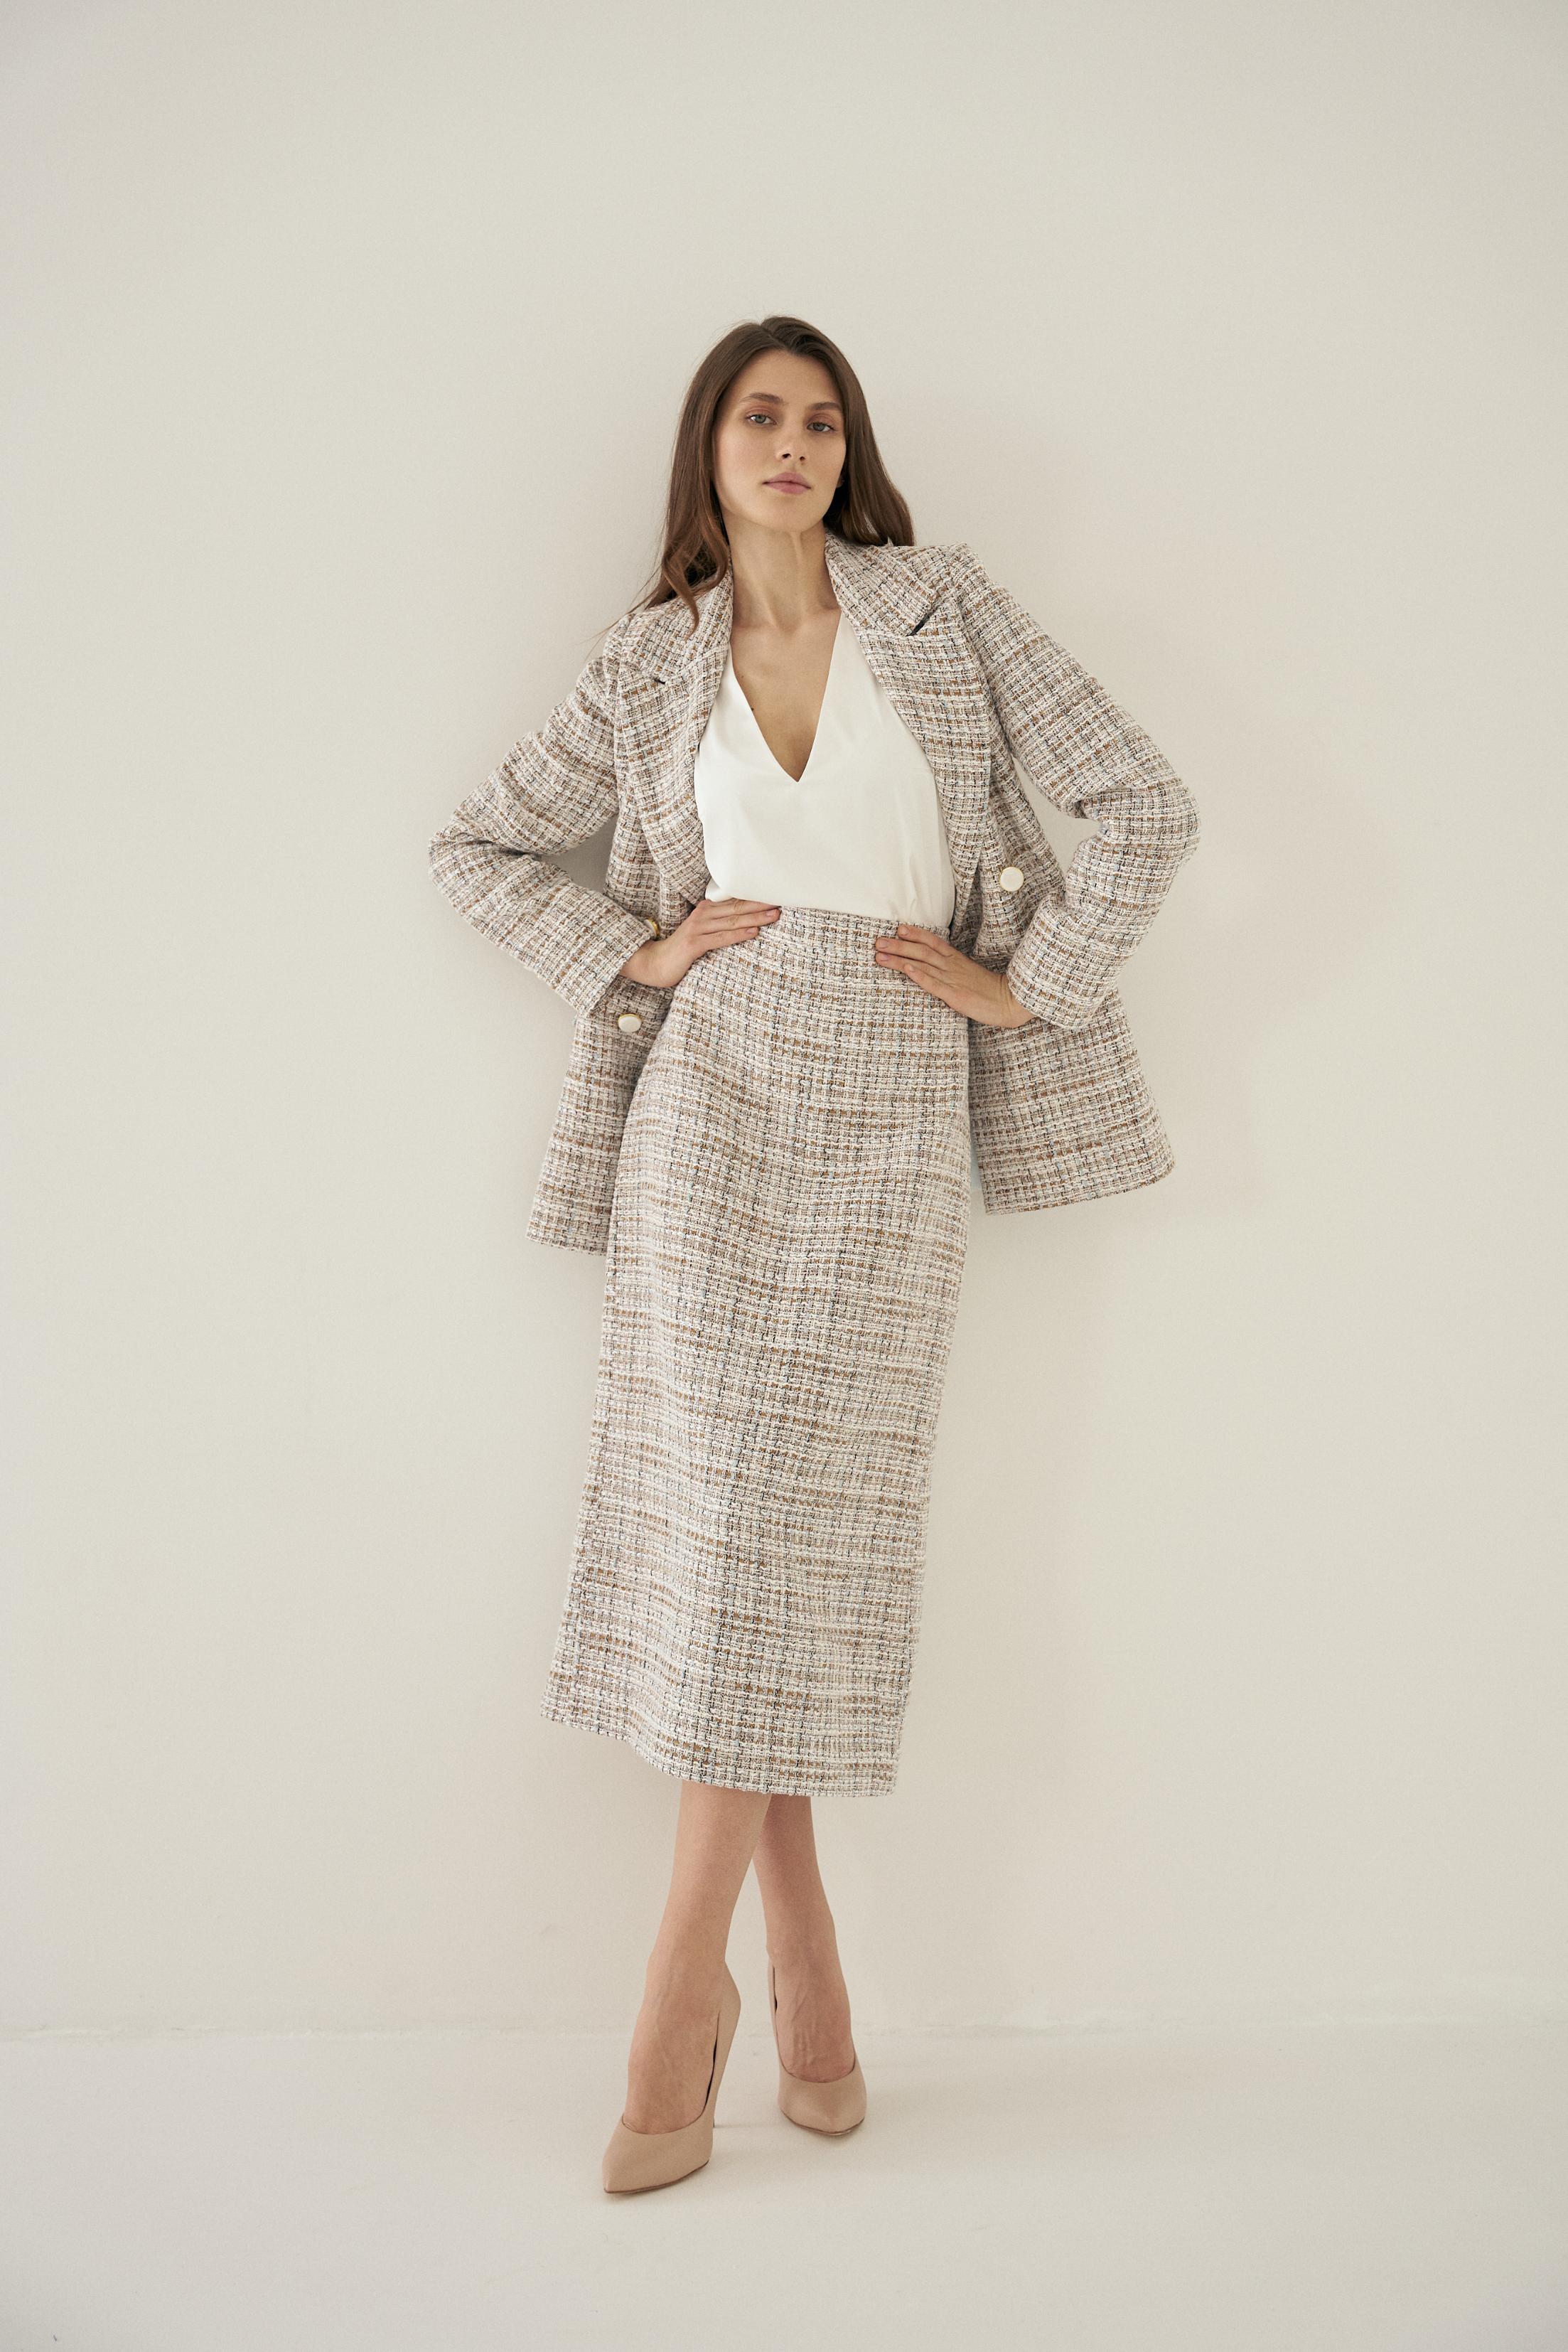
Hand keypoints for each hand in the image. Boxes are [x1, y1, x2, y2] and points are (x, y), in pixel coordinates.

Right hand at [618, 896, 781, 988]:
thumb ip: (721, 926)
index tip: (775, 895)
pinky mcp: (694, 944)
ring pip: (732, 921)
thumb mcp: (704, 933)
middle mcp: (702, 915)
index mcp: (706, 910)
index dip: (756, 899)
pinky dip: (738, 935)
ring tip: (774, 915)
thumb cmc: (683, 950)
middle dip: (760, 905)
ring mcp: (697, 928)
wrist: (655, 963)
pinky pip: (721, 938)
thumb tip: (748, 924)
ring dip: (755, 918)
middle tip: (781, 901)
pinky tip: (754, 933)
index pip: (735, 901)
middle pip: (736, 908)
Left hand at [874, 924, 1036, 1027]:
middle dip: (898, 945)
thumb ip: (952, 970)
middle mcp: (952, 966)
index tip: (899, 928)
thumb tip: (934, 969)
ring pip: (922, 964)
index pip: (933, 941)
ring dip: (900, 958)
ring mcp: (952, 979)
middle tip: (878, 941)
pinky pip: (934, 984)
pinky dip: (920, 976)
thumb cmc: (989, 990)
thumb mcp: (968, 975)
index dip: (915, 934)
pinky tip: (907, 970)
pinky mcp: (954, 995)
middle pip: (921, 951)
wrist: (1011, 1001)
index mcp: (956, 960)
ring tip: (881, 955)